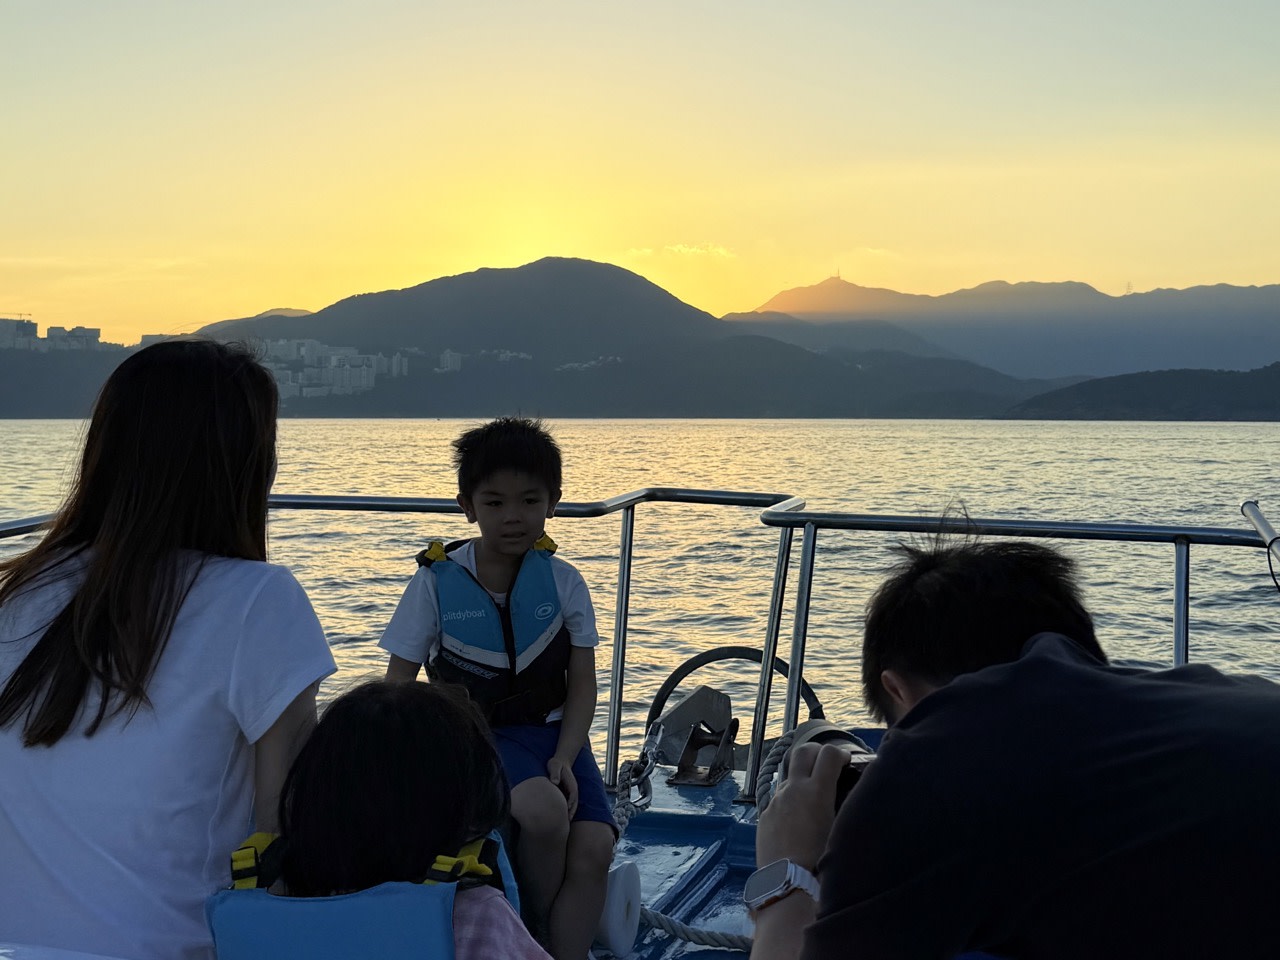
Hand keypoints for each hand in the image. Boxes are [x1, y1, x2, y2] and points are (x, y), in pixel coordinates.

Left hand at [547, 757, 578, 818]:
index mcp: (572, 784)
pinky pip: (566, 803)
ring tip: (563, 824)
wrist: (559, 761)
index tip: (567, 811)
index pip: (573, 796)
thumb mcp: (555, 766)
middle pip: (574, 803)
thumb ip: (555, 773)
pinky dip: (564, 810)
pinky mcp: (565, 793)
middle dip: (571, 812)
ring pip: (571, 805)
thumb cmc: (556, 764)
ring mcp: (569, 792)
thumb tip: (555, 782)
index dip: (571, 804)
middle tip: (566, 822)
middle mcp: (572, 789)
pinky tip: (558, 816)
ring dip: (569, 813)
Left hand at [756, 742, 846, 870]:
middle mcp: (793, 789)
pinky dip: (789, 801)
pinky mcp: (765, 814)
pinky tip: (796, 821)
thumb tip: (850, 794)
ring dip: (801, 779)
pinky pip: (778, 799)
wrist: (786, 882)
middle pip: (802, 752)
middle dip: (816, 752)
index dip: (839, 753)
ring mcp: (776, 800)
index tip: (845, 761)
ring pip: (789, 777)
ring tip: (811, 799)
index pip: (828, 753)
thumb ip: (843, 805)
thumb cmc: (820, 861)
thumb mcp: (839, 830)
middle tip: (826, 763)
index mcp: (816, 791)